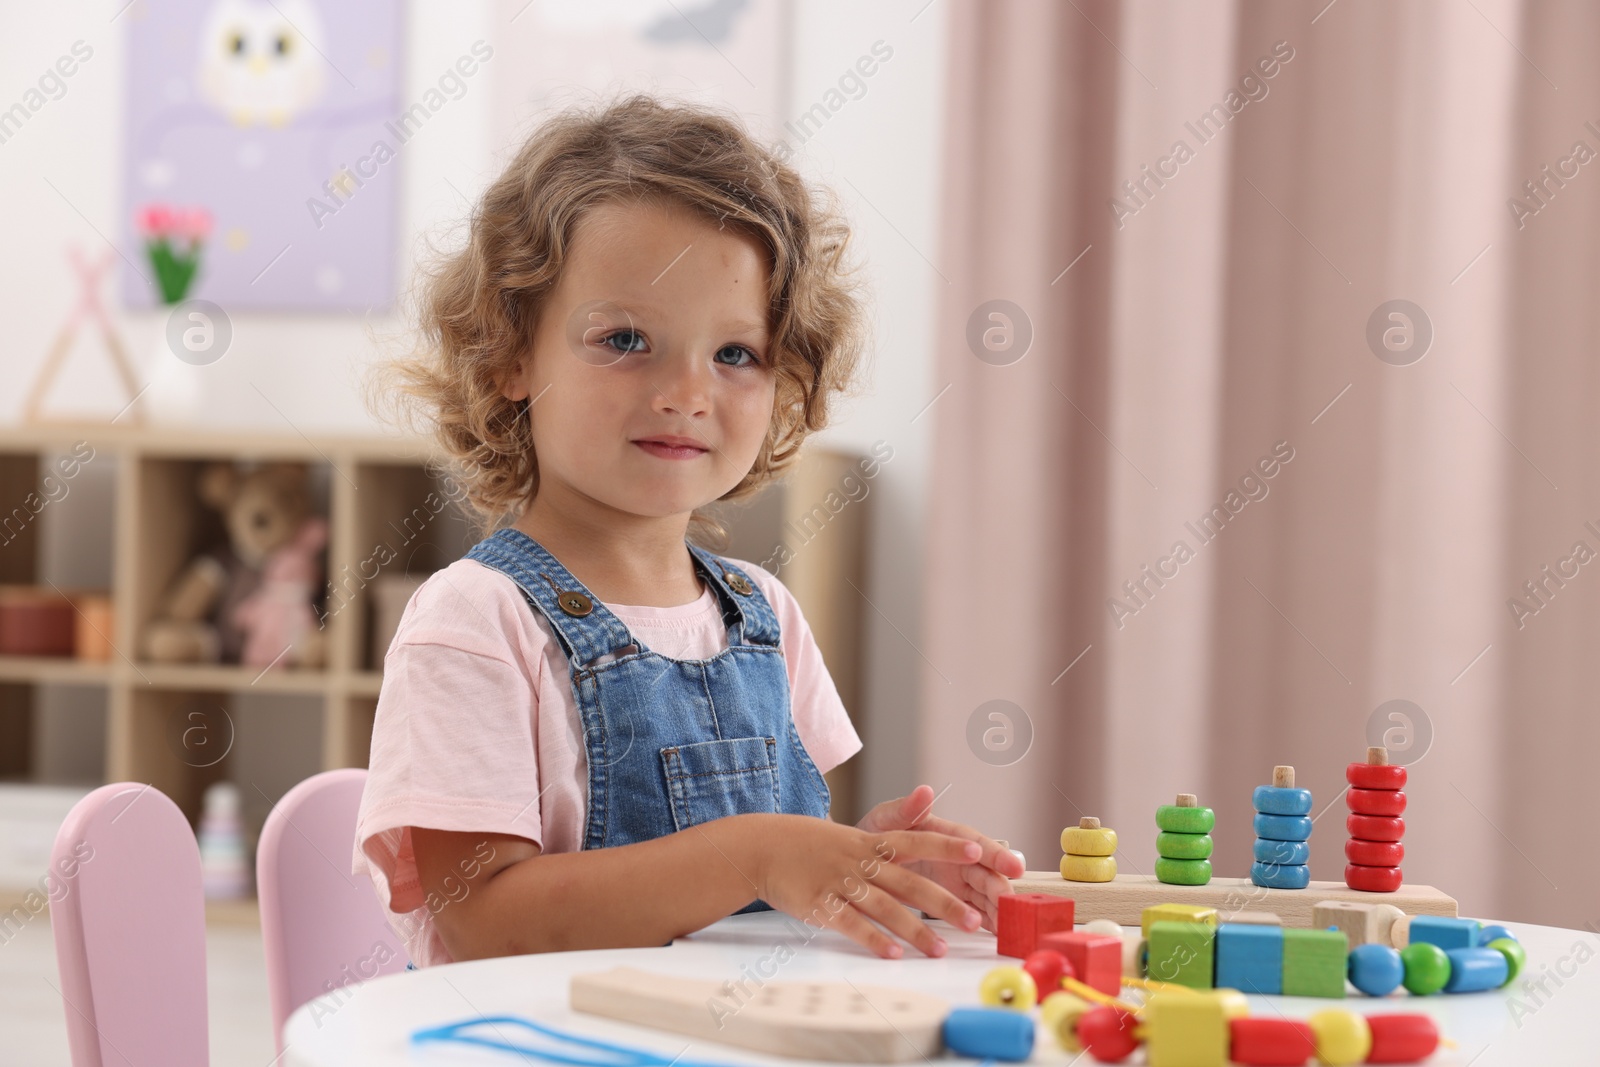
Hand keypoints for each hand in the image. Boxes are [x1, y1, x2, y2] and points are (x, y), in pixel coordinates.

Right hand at [748, 814, 987, 958]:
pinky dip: (872, 939)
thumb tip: (915, 852)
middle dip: (943, 902)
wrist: (763, 846)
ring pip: (885, 907)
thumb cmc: (810, 844)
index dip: (947, 846)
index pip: (917, 840)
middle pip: (909, 882)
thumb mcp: (849, 836)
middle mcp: (860, 861)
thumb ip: (883, 847)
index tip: (979, 851)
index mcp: (870, 842)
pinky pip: (851, 924)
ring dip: (914, 929)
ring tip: (938, 950)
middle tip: (971, 920)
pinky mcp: (821, 904)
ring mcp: (841, 882)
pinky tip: (892, 954)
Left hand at [855, 784, 1024, 932]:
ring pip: (984, 895)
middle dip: (1000, 888)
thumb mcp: (884, 820)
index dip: (995, 855)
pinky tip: (998, 935)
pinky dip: (986, 922)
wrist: (858, 859)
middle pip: (985, 873)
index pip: (975, 843)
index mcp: (944, 834)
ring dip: (997, 909)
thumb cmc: (875, 833)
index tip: (1012, 866)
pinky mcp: (951, 899)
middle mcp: (956, 858)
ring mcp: (956, 880)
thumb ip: (904, 810)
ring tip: (1008, 926)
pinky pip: (974, 911)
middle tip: (1010, 904)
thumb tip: (923, 792)